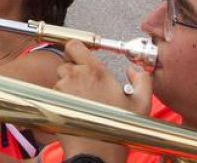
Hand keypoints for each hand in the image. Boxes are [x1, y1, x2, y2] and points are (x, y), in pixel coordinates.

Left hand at [53, 40, 149, 162]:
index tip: (82, 56)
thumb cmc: (118, 129)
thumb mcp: (142, 103)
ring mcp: (62, 89)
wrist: (97, 151)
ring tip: (83, 99)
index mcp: (95, 71)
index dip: (77, 49)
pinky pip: (55, 92)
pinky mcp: (54, 101)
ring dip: (68, 84)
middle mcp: (75, 76)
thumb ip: (142, 80)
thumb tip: (133, 70)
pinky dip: (63, 97)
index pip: (74, 45)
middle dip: (73, 69)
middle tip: (86, 83)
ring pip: (59, 78)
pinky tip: (76, 108)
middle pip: (65, 61)